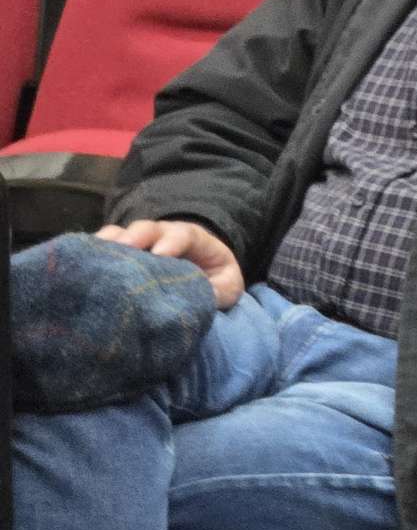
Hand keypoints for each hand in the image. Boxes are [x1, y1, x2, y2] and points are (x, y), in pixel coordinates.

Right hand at [95, 219, 243, 309]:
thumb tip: (205, 300)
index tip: (161, 254)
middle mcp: (161, 236)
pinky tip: (77, 267)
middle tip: (123, 249)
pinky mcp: (119, 256)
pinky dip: (90, 256)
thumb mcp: (226, 284)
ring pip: (119, 236)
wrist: (201, 274)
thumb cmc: (214, 279)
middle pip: (146, 229)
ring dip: (107, 246)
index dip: (171, 242)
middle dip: (134, 239)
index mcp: (192, 239)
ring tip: (92, 259)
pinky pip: (101, 250)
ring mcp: (137, 243)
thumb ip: (219, 290)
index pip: (182, 234)